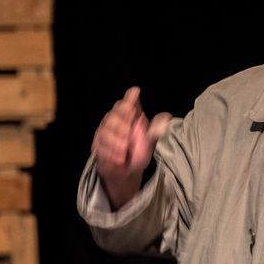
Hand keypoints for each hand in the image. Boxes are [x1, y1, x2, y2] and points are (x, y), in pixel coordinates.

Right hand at [91, 87, 171, 209]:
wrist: (126, 171)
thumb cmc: (139, 152)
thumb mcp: (151, 142)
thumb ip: (156, 129)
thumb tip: (166, 117)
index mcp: (132, 116)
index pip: (130, 102)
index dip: (131, 97)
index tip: (135, 92)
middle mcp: (117, 119)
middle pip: (114, 114)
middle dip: (121, 125)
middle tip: (127, 137)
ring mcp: (105, 129)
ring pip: (105, 130)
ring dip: (115, 143)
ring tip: (124, 152)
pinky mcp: (97, 141)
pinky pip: (99, 144)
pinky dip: (109, 152)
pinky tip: (117, 158)